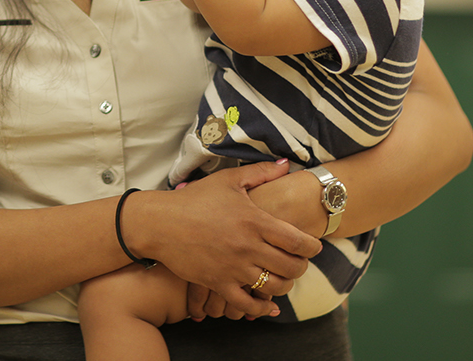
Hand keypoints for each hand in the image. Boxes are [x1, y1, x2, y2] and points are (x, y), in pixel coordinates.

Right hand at [143, 161, 320, 316]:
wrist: (160, 223)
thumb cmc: (194, 199)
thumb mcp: (228, 180)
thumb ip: (261, 172)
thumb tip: (287, 165)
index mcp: (255, 221)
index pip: (298, 242)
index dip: (312, 247)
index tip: (312, 247)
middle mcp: (248, 247)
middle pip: (292, 267)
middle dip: (301, 267)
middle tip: (298, 262)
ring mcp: (233, 268)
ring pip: (274, 287)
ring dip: (285, 285)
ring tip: (282, 278)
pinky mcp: (218, 283)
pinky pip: (247, 305)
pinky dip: (261, 308)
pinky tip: (267, 305)